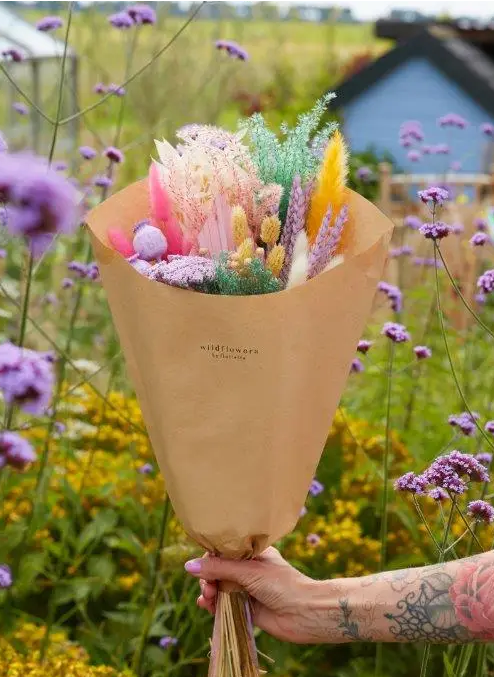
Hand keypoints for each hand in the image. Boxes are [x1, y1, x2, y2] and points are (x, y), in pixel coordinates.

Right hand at [184, 547, 327, 643]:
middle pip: (218, 570)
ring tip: (208, 599)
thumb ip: (219, 569)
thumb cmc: (281, 584)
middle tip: (208, 589)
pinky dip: (214, 606)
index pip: (223, 551)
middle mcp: (249, 569)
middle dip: (208, 578)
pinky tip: (207, 606)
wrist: (305, 613)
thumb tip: (188, 566)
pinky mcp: (247, 607)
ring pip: (220, 588)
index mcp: (253, 552)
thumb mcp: (248, 571)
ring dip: (209, 592)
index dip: (210, 559)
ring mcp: (247, 588)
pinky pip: (225, 605)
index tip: (202, 568)